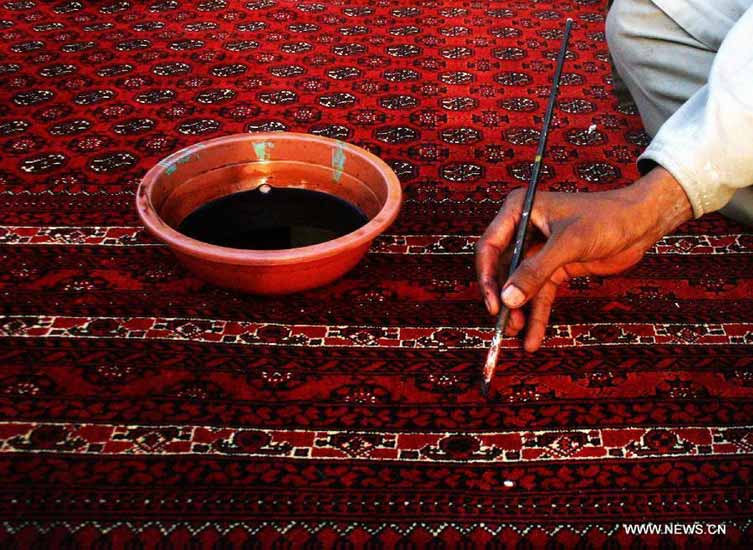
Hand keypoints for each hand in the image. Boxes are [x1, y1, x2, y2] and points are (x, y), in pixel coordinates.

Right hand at [475, 167, 692, 351]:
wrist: (642, 222)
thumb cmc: (607, 218)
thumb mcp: (569, 243)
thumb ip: (536, 271)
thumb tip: (507, 299)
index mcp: (519, 210)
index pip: (490, 247)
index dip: (487, 277)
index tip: (494, 304)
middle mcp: (524, 228)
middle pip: (502, 270)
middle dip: (504, 299)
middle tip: (506, 325)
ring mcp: (538, 249)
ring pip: (520, 286)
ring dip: (520, 311)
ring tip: (519, 335)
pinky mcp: (554, 266)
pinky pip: (540, 293)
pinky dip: (537, 314)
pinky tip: (533, 336)